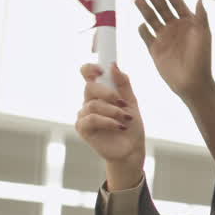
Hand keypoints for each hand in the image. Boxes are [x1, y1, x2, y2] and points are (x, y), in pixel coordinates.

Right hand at [76, 63, 144, 189]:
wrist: (132, 149)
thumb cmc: (131, 126)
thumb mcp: (131, 102)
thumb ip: (123, 84)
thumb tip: (113, 65)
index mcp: (100, 93)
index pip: (87, 74)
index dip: (90, 68)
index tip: (102, 69)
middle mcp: (89, 102)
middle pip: (90, 87)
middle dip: (108, 93)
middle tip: (122, 102)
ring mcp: (84, 115)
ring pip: (93, 104)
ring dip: (113, 111)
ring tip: (126, 119)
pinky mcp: (82, 128)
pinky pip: (92, 119)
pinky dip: (108, 121)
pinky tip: (120, 127)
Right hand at [136, 0, 214, 101]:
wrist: (193, 82)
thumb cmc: (202, 59)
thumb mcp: (204, 35)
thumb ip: (201, 17)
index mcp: (189, 22)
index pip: (177, 3)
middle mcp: (175, 27)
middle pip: (162, 8)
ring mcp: (164, 37)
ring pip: (151, 18)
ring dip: (145, 9)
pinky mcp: (154, 48)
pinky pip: (145, 35)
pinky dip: (142, 29)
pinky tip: (142, 25)